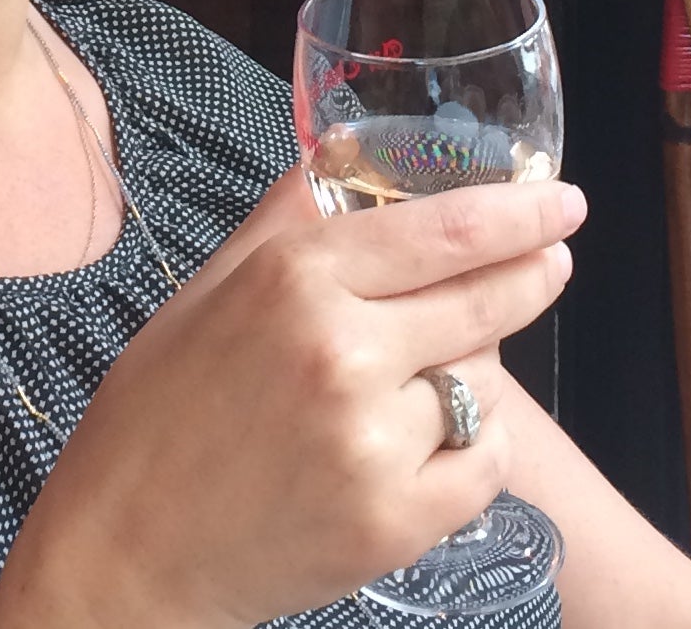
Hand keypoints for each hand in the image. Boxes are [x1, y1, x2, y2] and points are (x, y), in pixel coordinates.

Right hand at [0, 171, 584, 628]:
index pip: (445, 229)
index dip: (519, 212)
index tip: (561, 203)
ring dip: (471, 371)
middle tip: (552, 262)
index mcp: (294, 279)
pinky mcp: (394, 522)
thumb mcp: (210, 287)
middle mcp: (341, 351)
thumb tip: (347, 145)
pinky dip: (472, 450)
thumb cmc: (159, 408)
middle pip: (484, 300)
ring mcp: (372, 441)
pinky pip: (483, 465)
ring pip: (483, 385)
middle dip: (532, 274)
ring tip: (425, 377)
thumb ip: (288, 214)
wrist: (128, 546)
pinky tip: (432, 442)